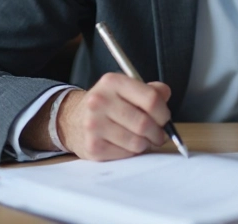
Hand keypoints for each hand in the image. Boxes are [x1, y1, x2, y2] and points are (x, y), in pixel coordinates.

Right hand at [56, 73, 172, 160]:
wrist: (72, 120)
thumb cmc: (107, 105)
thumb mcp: (126, 89)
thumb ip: (150, 90)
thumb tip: (165, 95)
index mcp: (112, 82)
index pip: (151, 99)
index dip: (164, 113)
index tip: (165, 119)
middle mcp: (100, 101)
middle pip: (144, 123)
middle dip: (158, 133)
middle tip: (159, 135)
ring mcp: (94, 125)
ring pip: (137, 142)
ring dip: (146, 144)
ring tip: (144, 140)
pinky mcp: (93, 146)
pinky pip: (125, 154)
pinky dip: (132, 152)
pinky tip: (127, 145)